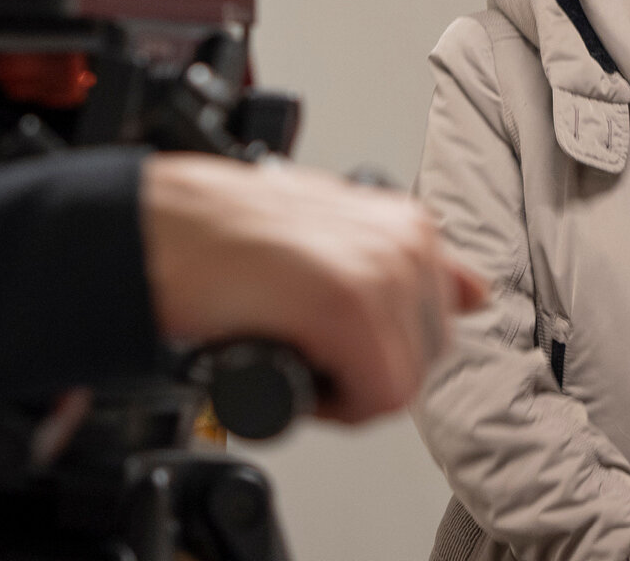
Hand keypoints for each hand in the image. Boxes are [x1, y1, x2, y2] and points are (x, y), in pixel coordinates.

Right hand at [137, 154, 485, 422]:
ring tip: (290, 348)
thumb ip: (403, 258)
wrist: (157, 226)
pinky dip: (328, 403)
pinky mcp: (349, 307)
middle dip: (368, 368)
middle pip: (423, 358)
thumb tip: (471, 294)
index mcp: (411, 226)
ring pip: (398, 384)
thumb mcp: (333, 233)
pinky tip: (285, 363)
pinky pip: (372, 396)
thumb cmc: (224, 231)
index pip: (440, 323)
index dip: (383, 345)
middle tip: (305, 344)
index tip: (336, 339)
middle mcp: (407, 243)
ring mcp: (382, 274)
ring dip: (344, 389)